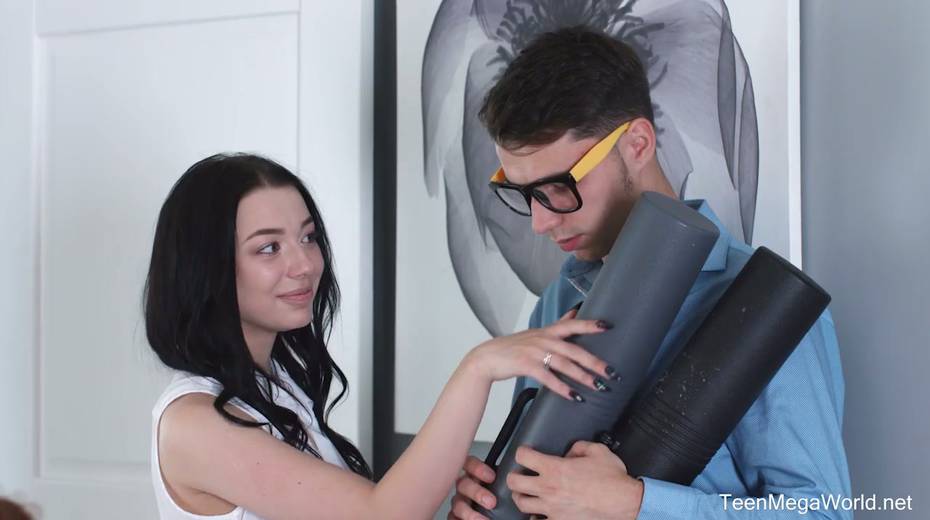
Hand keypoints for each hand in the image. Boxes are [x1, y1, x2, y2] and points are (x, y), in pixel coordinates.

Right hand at [448, 456, 495, 519]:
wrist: (497, 519)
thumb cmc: (501, 501)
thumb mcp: (501, 489)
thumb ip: (501, 483)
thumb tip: (512, 481)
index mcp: (474, 475)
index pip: (469, 464)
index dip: (477, 468)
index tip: (492, 477)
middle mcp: (464, 487)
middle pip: (463, 484)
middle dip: (477, 493)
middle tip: (491, 502)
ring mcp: (458, 502)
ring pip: (458, 504)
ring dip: (470, 513)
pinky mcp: (454, 516)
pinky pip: (452, 518)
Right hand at [464, 314, 613, 400]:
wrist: (487, 357)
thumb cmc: (513, 347)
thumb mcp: (536, 333)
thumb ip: (558, 325)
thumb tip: (575, 313)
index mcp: (548, 331)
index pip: (572, 325)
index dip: (590, 325)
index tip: (608, 326)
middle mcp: (543, 339)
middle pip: (574, 350)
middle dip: (595, 362)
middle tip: (612, 373)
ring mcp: (535, 352)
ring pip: (564, 365)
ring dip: (583, 377)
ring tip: (598, 387)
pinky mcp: (526, 365)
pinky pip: (549, 378)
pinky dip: (563, 388)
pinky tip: (574, 397)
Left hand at [506, 441, 643, 519]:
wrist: (624, 503)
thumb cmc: (612, 480)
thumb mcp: (597, 451)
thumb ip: (579, 446)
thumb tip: (570, 451)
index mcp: (555, 468)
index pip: (523, 457)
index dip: (522, 451)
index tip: (525, 452)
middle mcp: (549, 488)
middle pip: (514, 482)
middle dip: (513, 476)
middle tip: (518, 473)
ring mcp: (552, 508)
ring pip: (521, 503)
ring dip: (521, 496)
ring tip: (525, 492)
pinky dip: (536, 516)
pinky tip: (540, 511)